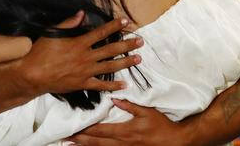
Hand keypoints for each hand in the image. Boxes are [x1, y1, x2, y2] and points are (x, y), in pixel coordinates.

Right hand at [19, 12, 143, 94]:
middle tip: (141, 41)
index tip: (127, 22)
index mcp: (79, 42)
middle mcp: (86, 57)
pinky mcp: (83, 84)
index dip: (115, 26)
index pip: (101, 32)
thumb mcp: (52, 33)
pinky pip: (101, 85)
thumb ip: (69, 23)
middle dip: (127, 44)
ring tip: (138, 58)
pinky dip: (113, 85)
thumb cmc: (40, 52)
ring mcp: (86, 71)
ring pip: (110, 66)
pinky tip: (125, 84)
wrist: (33, 75)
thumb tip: (82, 13)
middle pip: (111, 49)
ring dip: (125, 62)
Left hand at [67, 99, 185, 145]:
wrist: (174, 141)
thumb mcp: (147, 112)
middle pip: (96, 142)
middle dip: (80, 140)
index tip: (73, 128)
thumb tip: (114, 98)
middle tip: (66, 137)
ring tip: (71, 145)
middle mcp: (122, 143)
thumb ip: (130, 105)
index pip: (100, 130)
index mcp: (125, 131)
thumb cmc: (162, 126)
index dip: (86, 130)